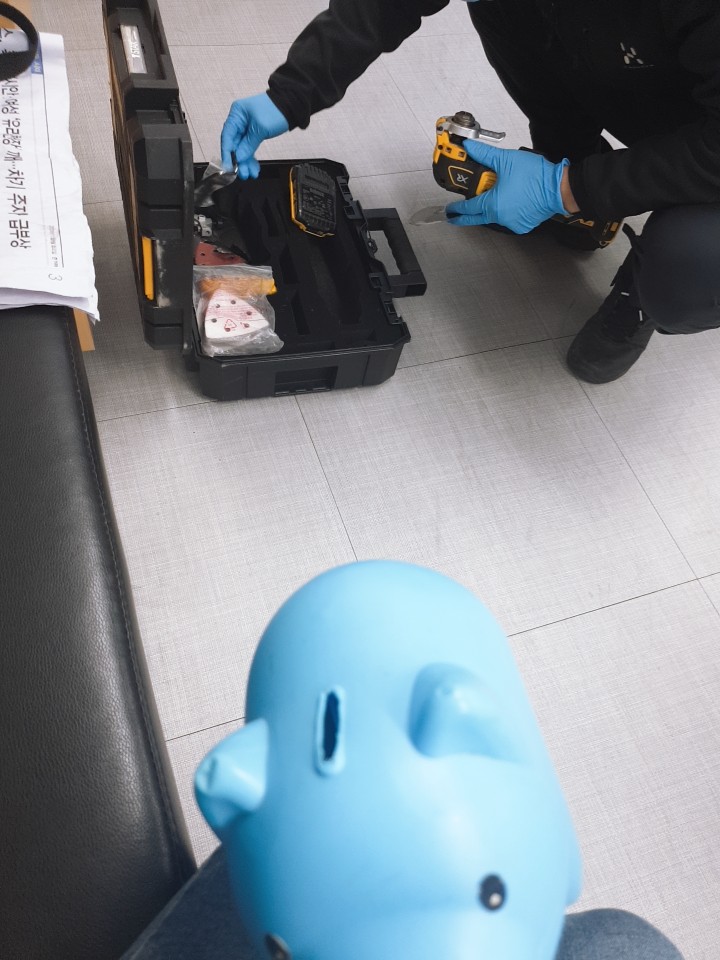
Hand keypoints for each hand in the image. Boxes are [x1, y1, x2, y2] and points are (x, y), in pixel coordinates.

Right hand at [221, 93, 289, 178]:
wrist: (291, 105)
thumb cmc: (275, 111)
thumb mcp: (261, 129)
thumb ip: (248, 144)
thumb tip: (238, 158)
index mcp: (237, 114)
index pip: (227, 135)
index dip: (227, 153)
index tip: (228, 167)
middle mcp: (239, 120)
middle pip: (234, 144)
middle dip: (238, 160)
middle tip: (242, 174)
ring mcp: (246, 127)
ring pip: (242, 148)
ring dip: (245, 162)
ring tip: (250, 174)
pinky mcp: (254, 133)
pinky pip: (249, 147)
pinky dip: (251, 157)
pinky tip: (254, 168)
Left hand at [446, 140, 569, 233]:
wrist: (558, 188)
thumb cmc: (535, 176)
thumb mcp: (506, 160)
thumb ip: (484, 155)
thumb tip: (470, 147)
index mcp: (493, 205)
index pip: (468, 208)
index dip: (457, 209)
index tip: (450, 211)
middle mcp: (501, 218)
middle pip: (479, 216)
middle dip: (467, 215)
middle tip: (457, 215)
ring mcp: (512, 223)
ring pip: (495, 217)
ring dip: (491, 208)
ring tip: (493, 196)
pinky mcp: (523, 225)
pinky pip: (509, 219)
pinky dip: (506, 211)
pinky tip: (510, 200)